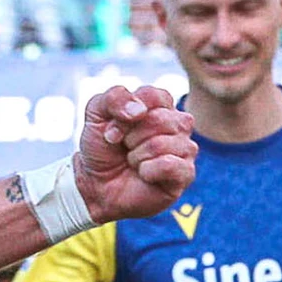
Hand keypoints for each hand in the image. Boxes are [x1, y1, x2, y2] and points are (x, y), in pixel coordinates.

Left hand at [75, 85, 196, 223]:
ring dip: (136, 156)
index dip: (124, 114)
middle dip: (129, 137)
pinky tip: (144, 174)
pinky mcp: (186, 173)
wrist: (96, 185)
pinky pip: (170, 165)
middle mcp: (178, 124)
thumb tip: (139, 110)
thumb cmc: (102, 148)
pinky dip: (147, 171)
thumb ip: (114, 97)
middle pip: (158, 119)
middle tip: (123, 148)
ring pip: (161, 143)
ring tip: (132, 162)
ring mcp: (185, 148)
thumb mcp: (96, 114)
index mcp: (160, 105)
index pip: (153, 96)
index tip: (111, 130)